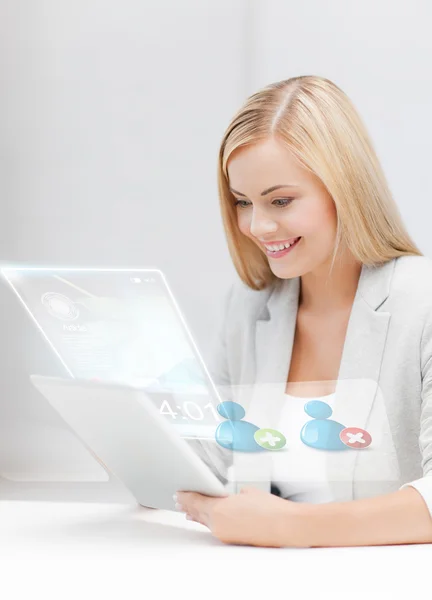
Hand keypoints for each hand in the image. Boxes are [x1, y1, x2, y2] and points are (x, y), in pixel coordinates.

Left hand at [175, 486, 307, 547]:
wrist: (285, 526)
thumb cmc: (269, 508)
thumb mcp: (247, 492)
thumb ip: (232, 495)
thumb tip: (230, 498)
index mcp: (218, 509)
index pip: (196, 501)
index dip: (186, 496)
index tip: (179, 492)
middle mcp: (218, 524)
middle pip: (197, 512)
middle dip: (187, 505)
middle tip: (178, 499)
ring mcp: (224, 534)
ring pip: (205, 521)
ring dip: (195, 514)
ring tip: (185, 510)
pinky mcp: (232, 539)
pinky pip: (214, 528)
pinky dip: (207, 521)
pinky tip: (203, 520)